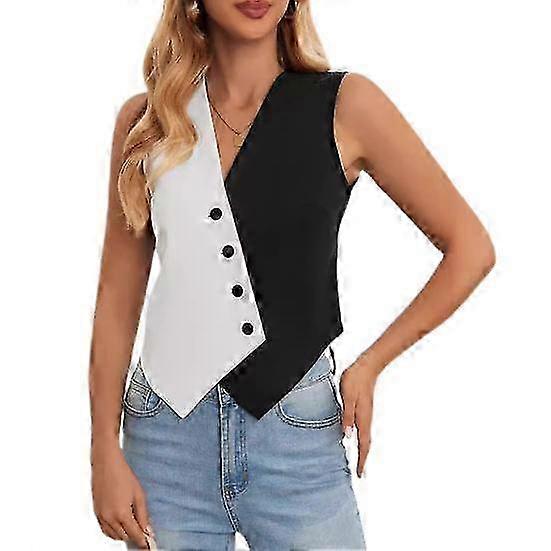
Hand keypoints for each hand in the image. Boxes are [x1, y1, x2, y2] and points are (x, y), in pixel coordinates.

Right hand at [91, 440, 152, 548]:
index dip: (142, 541)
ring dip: (124, 535)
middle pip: (124, 537)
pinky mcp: (96, 512)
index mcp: (122, 513)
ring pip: (114, 535)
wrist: (107, 464)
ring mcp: (101, 516)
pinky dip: (113, 532)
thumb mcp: (139, 494)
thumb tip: (147, 528)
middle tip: (143, 534)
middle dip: (134, 537)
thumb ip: (143, 513)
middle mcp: (110, 518)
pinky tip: (120, 526)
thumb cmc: (123, 475)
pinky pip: (105, 529)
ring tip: (133, 528)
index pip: (135, 535)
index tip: (148, 544)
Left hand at [339, 355, 379, 477]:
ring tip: (359, 461)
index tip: (360, 474)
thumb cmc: (355, 380)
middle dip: (364, 459)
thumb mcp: (347, 397)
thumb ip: (347, 415)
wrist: (367, 367)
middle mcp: (366, 419)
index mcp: (362, 418)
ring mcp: (366, 414)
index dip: (362, 460)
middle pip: (366, 444)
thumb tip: (347, 435)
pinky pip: (363, 430)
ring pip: (365, 437)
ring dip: (363, 450)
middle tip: (361, 474)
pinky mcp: (363, 409)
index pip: (363, 444)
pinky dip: (361, 439)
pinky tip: (355, 439)